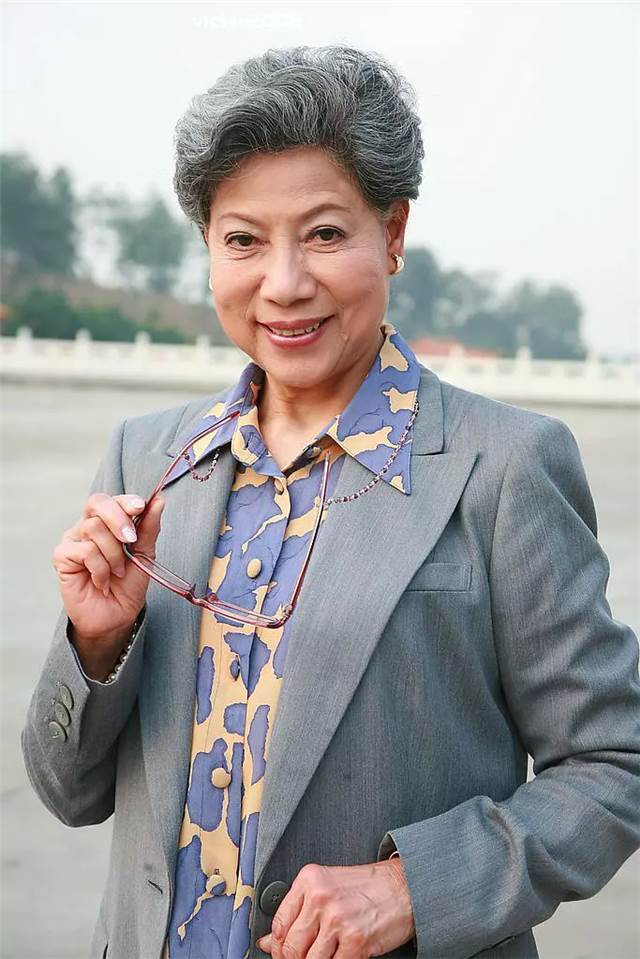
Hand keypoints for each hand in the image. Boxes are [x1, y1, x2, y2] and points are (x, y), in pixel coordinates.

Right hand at [52, 492, 164, 641]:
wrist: (116, 617)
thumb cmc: (128, 586)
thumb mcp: (144, 555)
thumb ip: (148, 528)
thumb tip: (158, 501)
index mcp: (107, 523)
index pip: (112, 500)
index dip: (126, 501)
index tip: (141, 507)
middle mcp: (87, 526)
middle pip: (98, 503)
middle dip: (119, 519)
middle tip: (131, 541)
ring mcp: (73, 540)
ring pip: (94, 528)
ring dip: (114, 554)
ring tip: (117, 573)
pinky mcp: (62, 556)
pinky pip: (85, 550)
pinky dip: (101, 568)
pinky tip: (103, 582)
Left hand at [256, 857, 414, 958]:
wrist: (403, 887)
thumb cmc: (366, 887)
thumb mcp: (327, 888)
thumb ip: (297, 911)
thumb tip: (268, 941)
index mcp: (309, 880)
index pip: (279, 924)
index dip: (277, 946)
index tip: (281, 953)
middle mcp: (321, 897)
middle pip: (290, 946)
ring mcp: (338, 920)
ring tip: (323, 957)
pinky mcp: (356, 940)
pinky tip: (339, 957)